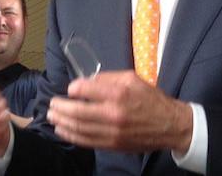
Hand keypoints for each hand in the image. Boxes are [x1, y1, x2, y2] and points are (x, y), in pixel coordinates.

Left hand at [47, 70, 192, 152]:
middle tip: (51, 104)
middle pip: (77, 112)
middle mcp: (113, 113)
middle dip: (60, 108)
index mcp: (118, 93)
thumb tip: (85, 81)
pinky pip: (87, 141)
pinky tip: (62, 130)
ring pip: (79, 129)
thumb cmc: (149, 98)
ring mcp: (112, 132)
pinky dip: (71, 136)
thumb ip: (106, 78)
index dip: (72, 89)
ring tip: (52, 116)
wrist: (170, 125)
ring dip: (62, 123)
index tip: (70, 89)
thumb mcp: (130, 78)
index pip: (84, 90)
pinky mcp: (113, 144)